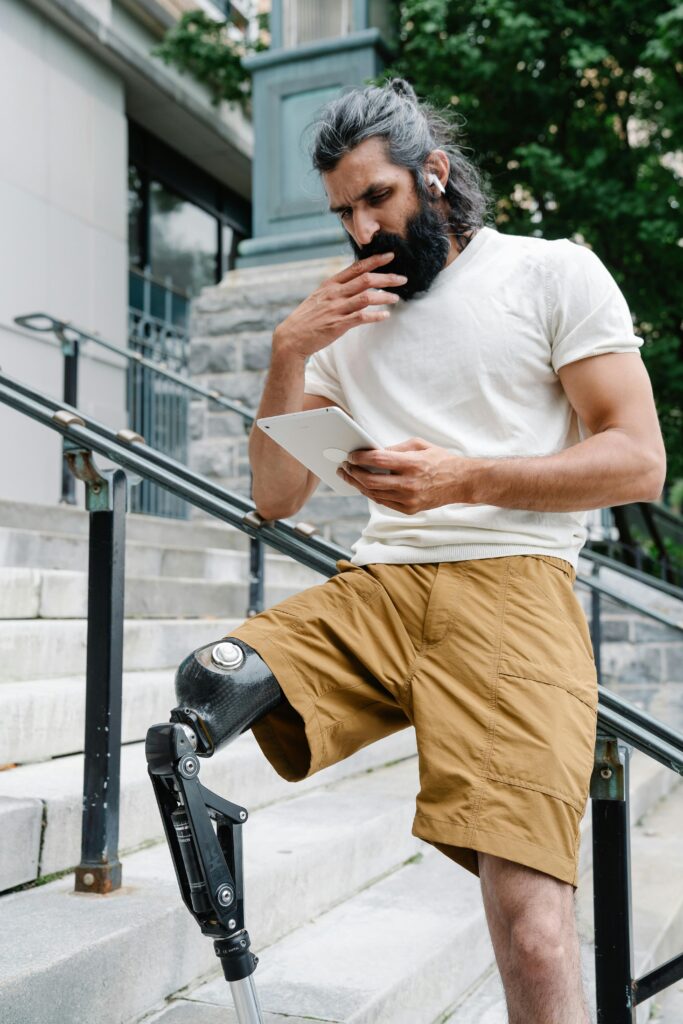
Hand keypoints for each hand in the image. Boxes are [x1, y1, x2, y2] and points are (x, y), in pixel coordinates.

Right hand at [273, 253, 406, 359]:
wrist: (292, 337)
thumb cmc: (307, 318)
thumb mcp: (320, 296)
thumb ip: (337, 288)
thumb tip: (355, 282)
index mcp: (331, 284)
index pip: (356, 267)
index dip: (375, 261)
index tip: (390, 256)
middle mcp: (334, 294)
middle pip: (366, 280)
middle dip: (387, 277)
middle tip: (402, 278)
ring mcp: (336, 309)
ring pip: (366, 297)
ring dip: (384, 296)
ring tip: (396, 298)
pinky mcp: (337, 325)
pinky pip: (360, 317)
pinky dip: (375, 316)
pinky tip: (385, 316)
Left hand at [337, 437, 477, 513]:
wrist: (461, 482)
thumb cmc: (441, 460)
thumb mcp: (420, 445)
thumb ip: (396, 449)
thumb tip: (374, 452)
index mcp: (412, 464)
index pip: (378, 461)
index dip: (360, 458)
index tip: (351, 456)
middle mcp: (409, 484)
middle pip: (371, 481)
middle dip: (354, 473)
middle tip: (345, 467)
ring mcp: (409, 499)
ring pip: (374, 494)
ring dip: (359, 485)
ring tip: (350, 476)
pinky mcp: (409, 509)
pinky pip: (383, 502)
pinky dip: (372, 494)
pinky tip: (364, 486)